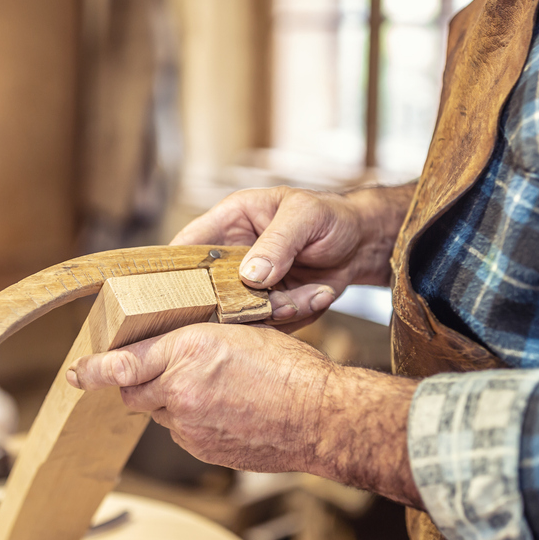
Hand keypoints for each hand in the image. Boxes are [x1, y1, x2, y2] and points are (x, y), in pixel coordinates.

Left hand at [67, 322, 421, 505]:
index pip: (122, 363)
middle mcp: (180, 389)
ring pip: (159, 413)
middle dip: (140, 383)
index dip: (94, 369)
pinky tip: (225, 412)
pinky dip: (193, 422)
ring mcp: (189, 425)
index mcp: (188, 350)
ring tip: (213, 391)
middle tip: (161, 374)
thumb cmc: (290, 369)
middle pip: (134, 392)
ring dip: (172, 402)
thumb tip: (168, 347)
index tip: (76, 372)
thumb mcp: (239, 332)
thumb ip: (193, 341)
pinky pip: (183, 433)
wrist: (320, 417)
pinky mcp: (202, 450)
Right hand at [172, 184, 413, 328]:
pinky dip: (298, 314)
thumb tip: (249, 275)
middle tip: (274, 301)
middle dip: (240, 304)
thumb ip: (277, 243)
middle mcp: (232, 256)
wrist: (363, 243)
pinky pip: (271, 323)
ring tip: (312, 292)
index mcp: (228, 222)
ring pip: (243, 313)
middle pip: (209, 291)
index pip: (186, 248)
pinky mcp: (269, 306)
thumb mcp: (305, 216)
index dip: (175, 273)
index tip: (180, 296)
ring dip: (279, 310)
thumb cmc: (331, 216)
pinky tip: (321, 293)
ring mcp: (250, 285)